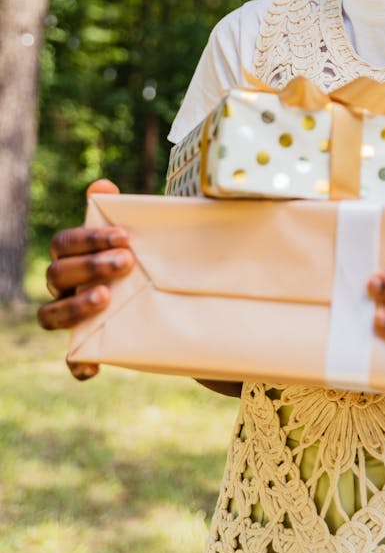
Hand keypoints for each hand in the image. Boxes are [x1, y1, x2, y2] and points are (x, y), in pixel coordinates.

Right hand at [37, 179, 134, 379]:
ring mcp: (70, 318)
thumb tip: (103, 186)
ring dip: (74, 306)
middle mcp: (63, 286)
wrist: (166, 298)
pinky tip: (95, 366)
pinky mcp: (84, 348)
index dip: (89, 238)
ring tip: (106, 297)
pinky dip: (79, 364)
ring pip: (50, 315)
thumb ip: (119, 210)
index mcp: (72, 256)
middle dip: (89, 266)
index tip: (124, 236)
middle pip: (55, 274)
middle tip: (127, 262)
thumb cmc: (141, 259)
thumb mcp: (137, 236)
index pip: (64, 243)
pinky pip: (71, 360)